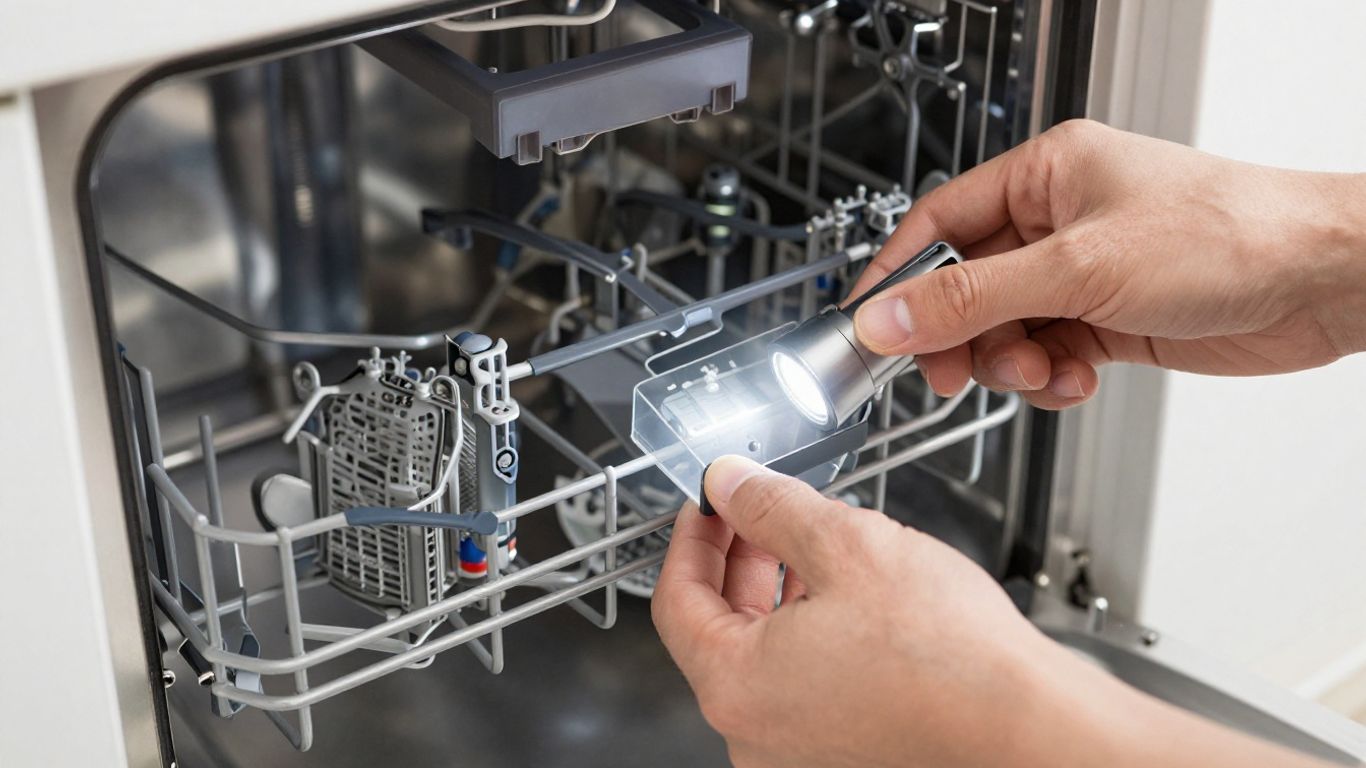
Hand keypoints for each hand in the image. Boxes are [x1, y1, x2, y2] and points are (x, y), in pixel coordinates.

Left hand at [652, 455, 1334, 767]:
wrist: (1030, 725)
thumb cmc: (949, 657)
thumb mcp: (845, 543)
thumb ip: (771, 507)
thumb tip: (729, 484)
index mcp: (736, 686)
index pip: (677, 600)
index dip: (690, 538)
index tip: (706, 504)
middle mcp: (757, 733)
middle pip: (718, 629)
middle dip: (738, 560)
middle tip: (757, 512)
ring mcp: (800, 754)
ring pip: (763, 657)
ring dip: (776, 594)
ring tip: (813, 543)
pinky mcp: (843, 756)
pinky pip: (803, 686)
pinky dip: (809, 635)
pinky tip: (848, 596)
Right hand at [848, 119, 1365, 408]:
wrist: (1322, 282)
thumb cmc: (1227, 234)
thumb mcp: (1076, 268)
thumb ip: (970, 300)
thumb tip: (889, 318)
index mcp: (1044, 174)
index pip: (938, 223)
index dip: (898, 276)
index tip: (868, 326)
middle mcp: (1058, 220)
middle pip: (965, 287)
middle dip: (960, 336)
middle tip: (949, 372)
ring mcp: (1083, 272)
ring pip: (1003, 330)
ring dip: (1012, 363)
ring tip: (1044, 370)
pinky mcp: (1107, 318)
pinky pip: (1046, 354)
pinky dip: (1052, 376)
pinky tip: (1078, 378)